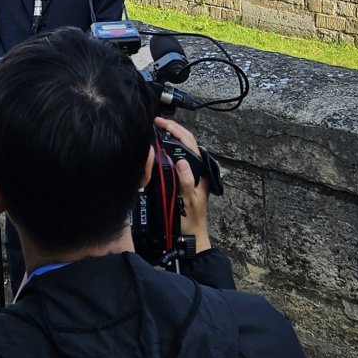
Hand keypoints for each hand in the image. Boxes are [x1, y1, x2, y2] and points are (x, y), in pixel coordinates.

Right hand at [154, 116, 211, 249]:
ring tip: (158, 128)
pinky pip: (178, 156)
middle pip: (187, 142)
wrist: (192, 235)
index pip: (190, 144)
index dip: (176, 131)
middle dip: (173, 129)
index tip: (161, 124)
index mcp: (200, 172)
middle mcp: (197, 169)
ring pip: (183, 147)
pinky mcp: (185, 177)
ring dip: (172, 135)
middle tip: (156, 121)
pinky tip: (161, 145)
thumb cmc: (190, 220)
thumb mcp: (187, 202)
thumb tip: (182, 161)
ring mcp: (192, 173)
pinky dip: (170, 146)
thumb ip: (186, 182)